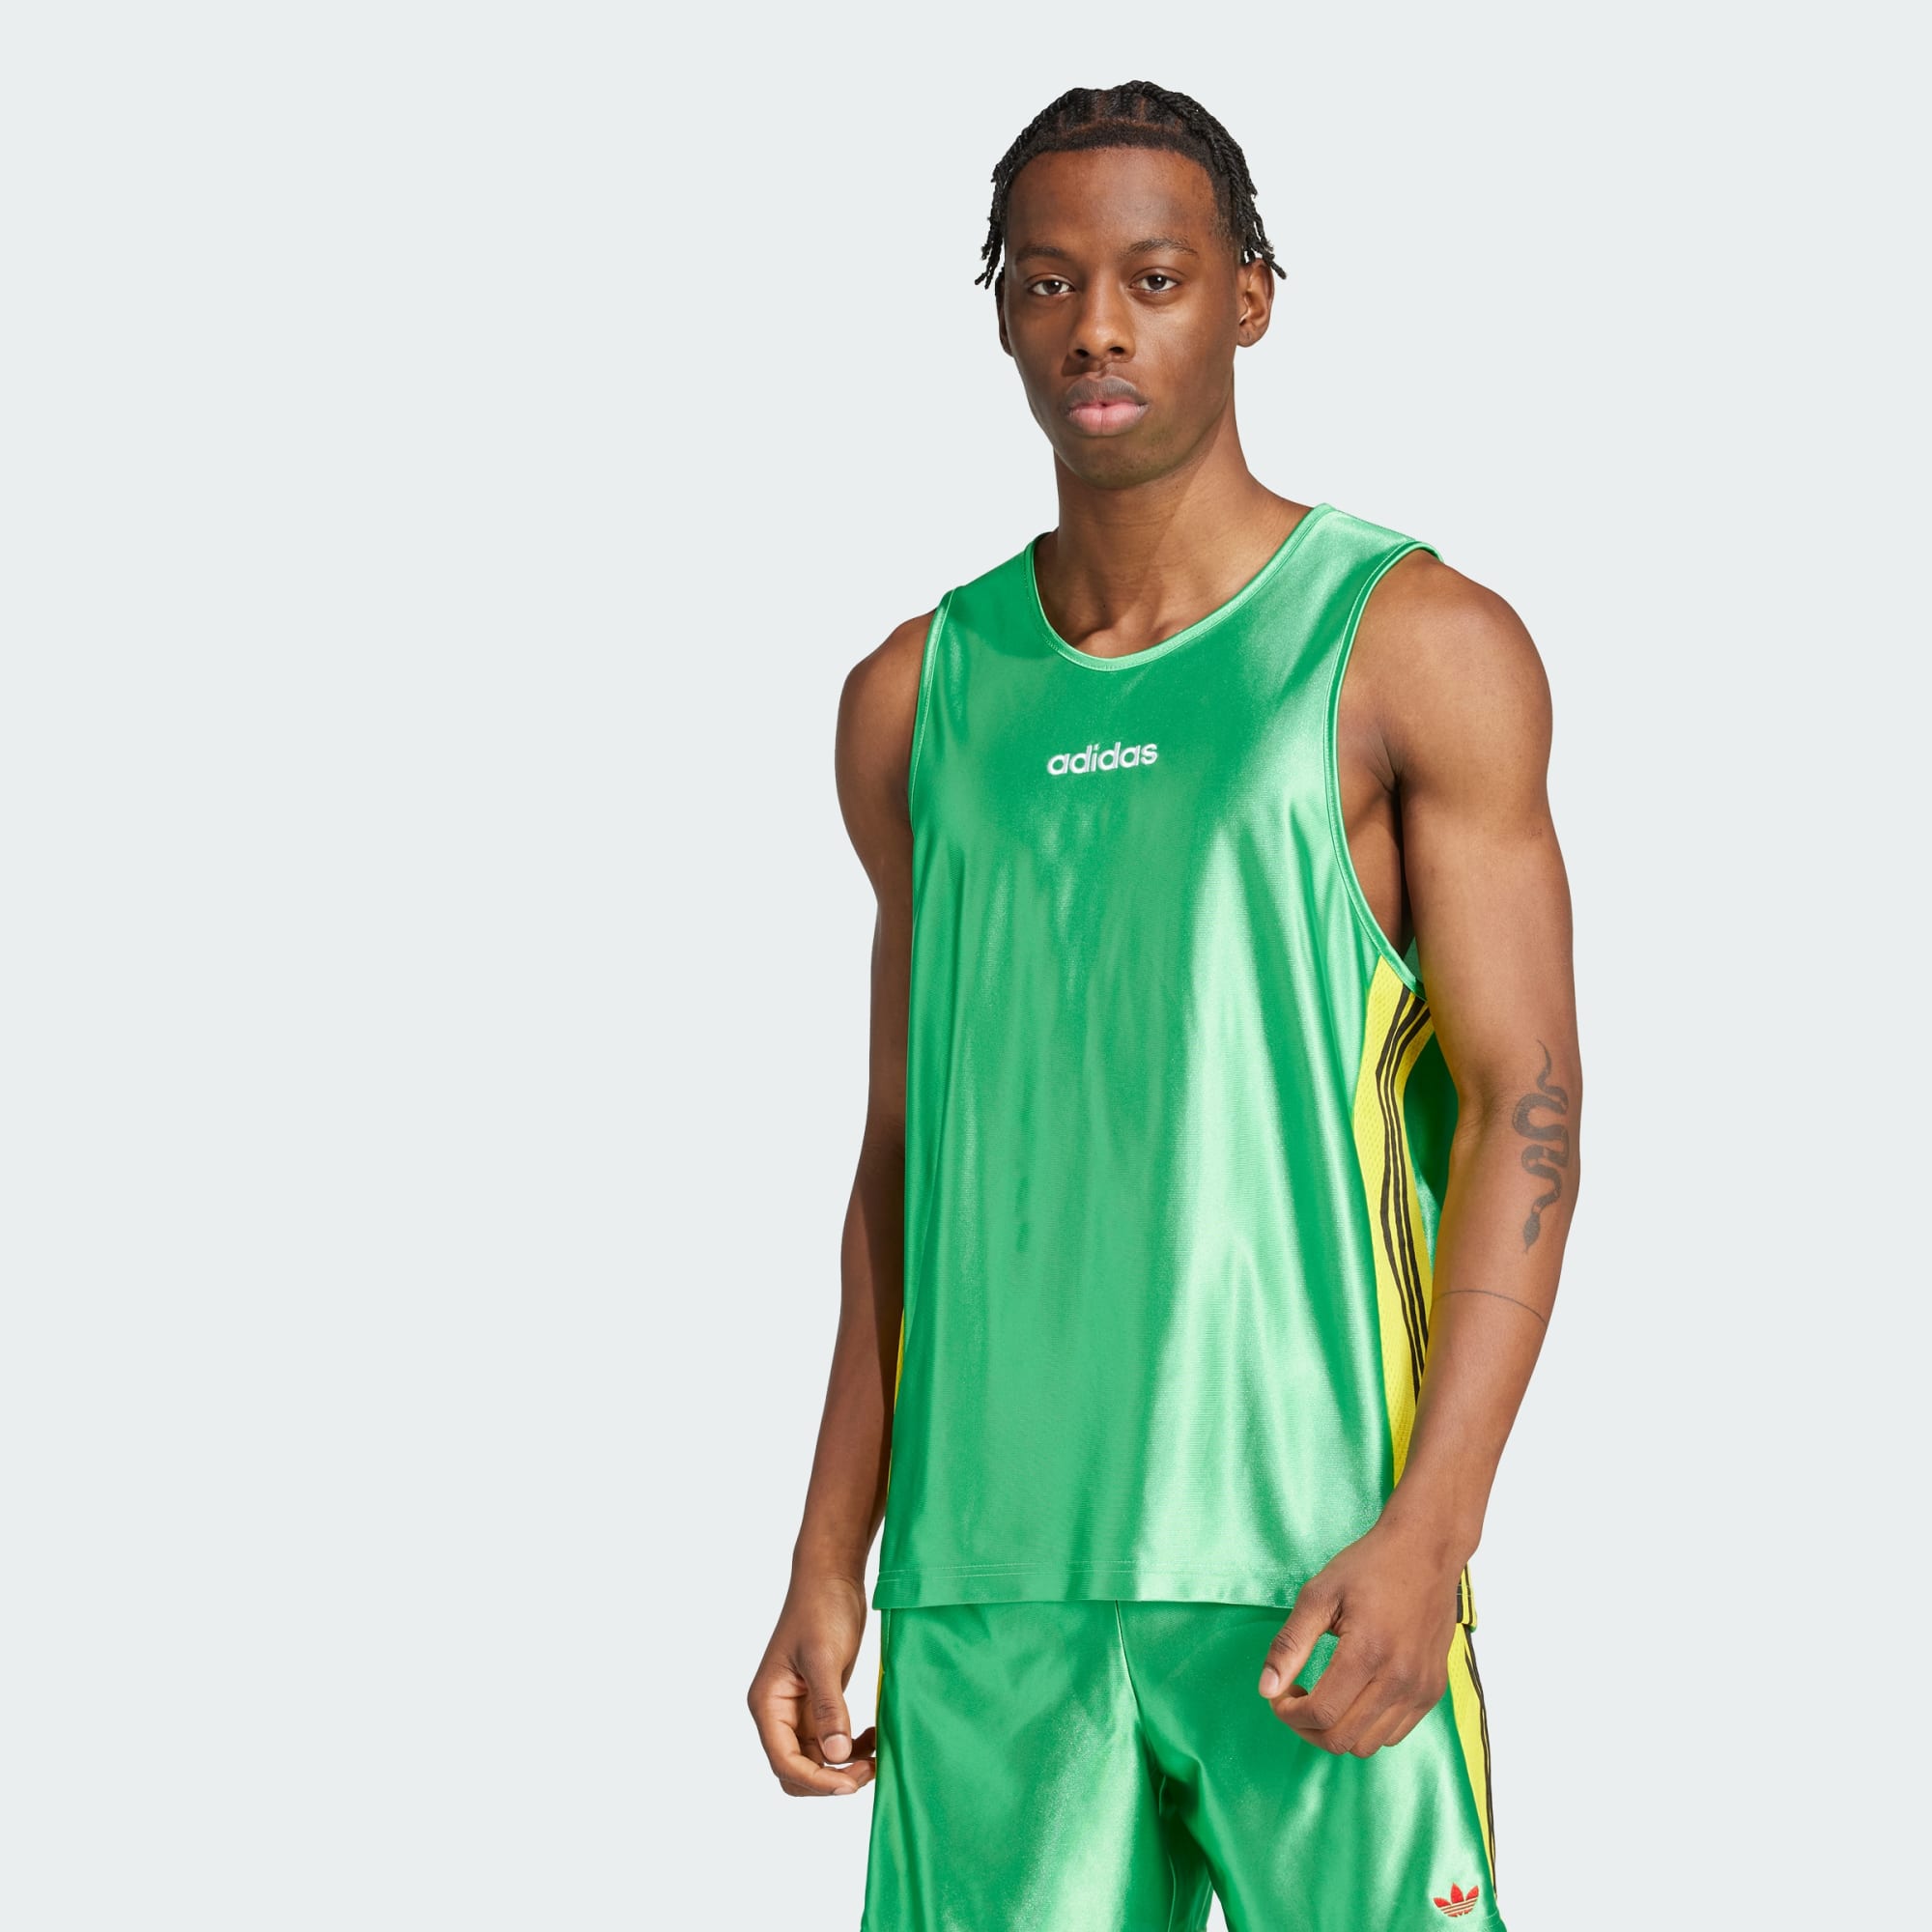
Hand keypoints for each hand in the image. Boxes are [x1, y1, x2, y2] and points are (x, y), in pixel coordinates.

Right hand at [747, 1569, 876, 1796]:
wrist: (833, 1577)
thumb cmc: (821, 1608)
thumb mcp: (824, 1657)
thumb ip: (829, 1708)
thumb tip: (835, 1757)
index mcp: (768, 1703)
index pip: (784, 1761)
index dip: (816, 1781)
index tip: (851, 1782)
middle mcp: (779, 1713)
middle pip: (796, 1770)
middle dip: (828, 1780)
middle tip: (866, 1772)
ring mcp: (800, 1710)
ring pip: (817, 1761)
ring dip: (843, 1768)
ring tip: (875, 1758)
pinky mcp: (821, 1703)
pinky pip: (832, 1742)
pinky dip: (851, 1748)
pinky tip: (872, 1738)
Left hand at [1256, 1519, 1463, 1756]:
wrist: (1426, 1551)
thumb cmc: (1369, 1567)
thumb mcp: (1318, 1594)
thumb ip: (1290, 1644)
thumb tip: (1266, 1689)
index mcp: (1367, 1652)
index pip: (1320, 1714)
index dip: (1288, 1714)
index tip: (1278, 1695)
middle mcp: (1399, 1679)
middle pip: (1342, 1739)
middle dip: (1306, 1728)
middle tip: (1294, 1699)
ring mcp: (1421, 1689)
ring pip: (1368, 1745)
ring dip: (1336, 1732)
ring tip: (1323, 1698)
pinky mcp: (1433, 1692)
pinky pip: (1394, 1734)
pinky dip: (1366, 1727)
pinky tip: (1353, 1696)